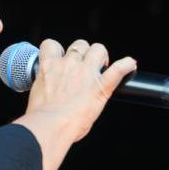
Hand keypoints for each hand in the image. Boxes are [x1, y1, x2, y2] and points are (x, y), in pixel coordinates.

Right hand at [22, 38, 136, 143]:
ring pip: (98, 49)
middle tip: (85, 67)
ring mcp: (86, 73)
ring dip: (100, 55)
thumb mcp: (37, 94)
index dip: (59, 50)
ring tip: (103, 65)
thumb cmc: (42, 116)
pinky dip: (127, 65)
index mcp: (49, 66)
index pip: (51, 45)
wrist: (50, 125)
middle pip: (80, 44)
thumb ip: (46, 87)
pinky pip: (119, 69)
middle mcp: (68, 64)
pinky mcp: (101, 86)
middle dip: (83, 53)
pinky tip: (131, 65)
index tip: (62, 59)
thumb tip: (48, 95)